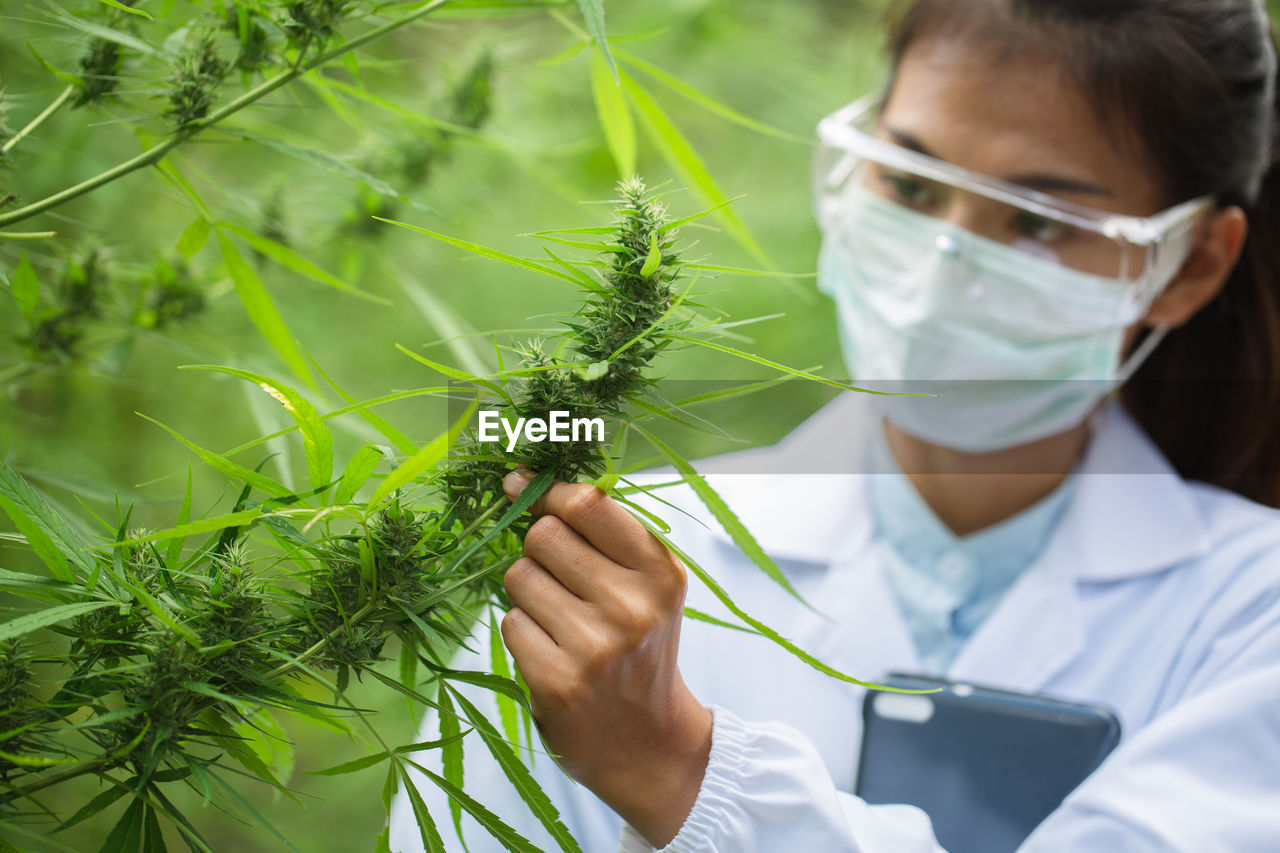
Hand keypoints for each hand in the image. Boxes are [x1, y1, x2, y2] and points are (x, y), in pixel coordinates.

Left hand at [499, 468, 712, 847]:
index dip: (547, 489)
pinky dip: (524, 633)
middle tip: (562, 580)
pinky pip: (510, 623)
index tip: (520, 482)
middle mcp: (631, 607)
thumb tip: (526, 482)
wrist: (649, 745)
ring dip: (529, 594)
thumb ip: (606, 537)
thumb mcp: (651, 590)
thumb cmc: (642, 651)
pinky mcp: (556, 680)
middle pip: (542, 535)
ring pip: (519, 576)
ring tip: (561, 622)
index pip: (588, 505)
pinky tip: (553, 654)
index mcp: (660, 573)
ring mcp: (593, 646)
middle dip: (540, 550)